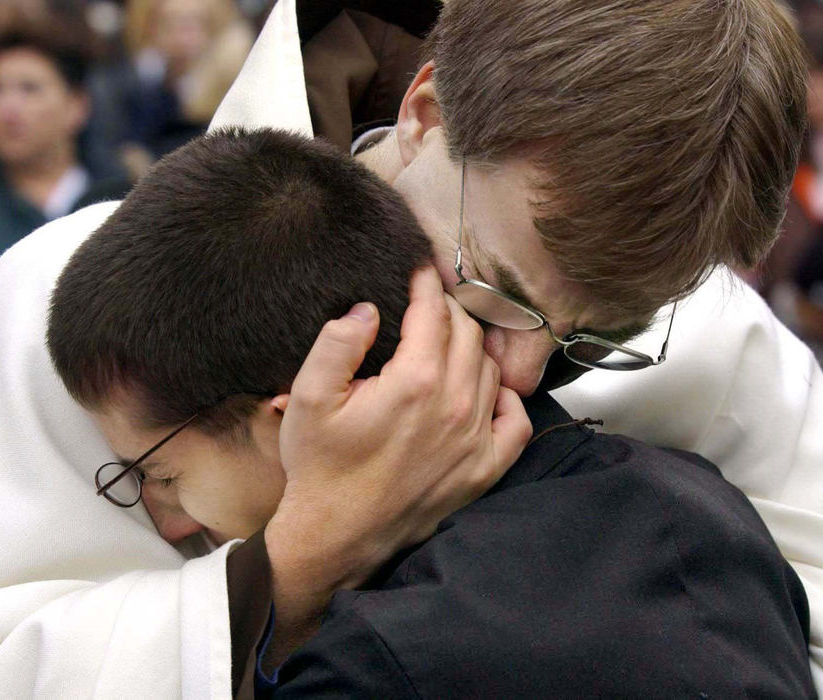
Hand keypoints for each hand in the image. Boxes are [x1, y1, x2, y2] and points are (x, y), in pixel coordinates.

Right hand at [263, 266, 530, 657]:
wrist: (336, 536)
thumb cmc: (320, 467)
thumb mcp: (307, 396)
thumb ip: (337, 343)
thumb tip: (368, 310)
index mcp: (415, 382)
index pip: (433, 312)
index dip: (425, 283)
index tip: (420, 269)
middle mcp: (454, 407)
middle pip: (468, 334)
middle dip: (448, 311)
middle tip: (427, 307)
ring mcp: (474, 440)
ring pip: (489, 370)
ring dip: (471, 350)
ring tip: (445, 347)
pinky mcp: (484, 470)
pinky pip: (515, 421)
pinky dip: (503, 399)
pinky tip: (482, 393)